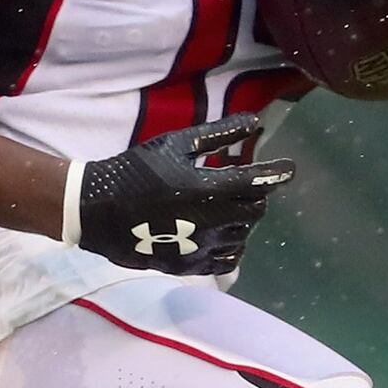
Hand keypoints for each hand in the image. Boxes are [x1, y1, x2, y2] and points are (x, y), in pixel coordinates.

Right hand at [67, 116, 294, 274]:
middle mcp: (211, 223)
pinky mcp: (190, 266)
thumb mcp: (176, 144)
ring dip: (241, 219)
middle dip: (255, 195)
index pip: (258, 183)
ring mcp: (201, 249)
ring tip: (225, 206)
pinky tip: (221, 234)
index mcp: (208, 189)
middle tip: (242, 184)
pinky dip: (231, 246)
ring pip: (242, 236)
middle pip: (255, 211)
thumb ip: (219, 135)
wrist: (98, 210)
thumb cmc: (137, 170)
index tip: (289, 168)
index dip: (276, 174)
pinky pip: (226, 261)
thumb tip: (256, 121)